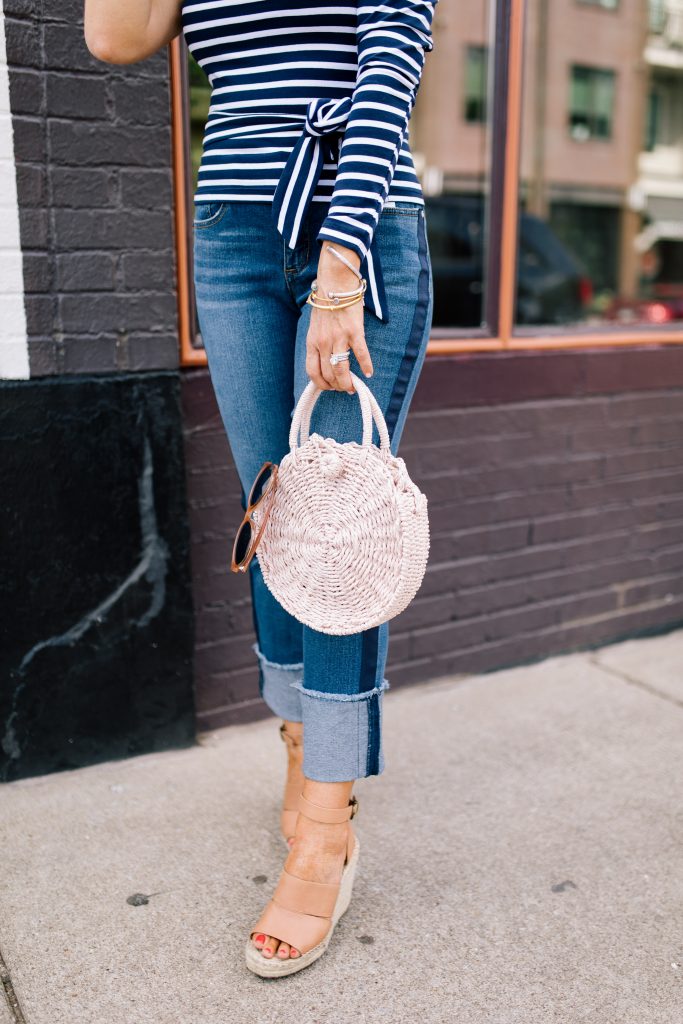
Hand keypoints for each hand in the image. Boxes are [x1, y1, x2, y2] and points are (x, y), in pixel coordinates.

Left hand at [306, 243, 373, 393]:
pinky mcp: (353, 331)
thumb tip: (324, 357)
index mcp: (312, 342)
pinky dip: (366, 366)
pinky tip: (369, 373)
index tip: (329, 388)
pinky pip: (360, 354)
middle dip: (336, 386)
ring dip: (348, 383)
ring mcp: (338, 338)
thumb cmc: (327, 302)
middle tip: (344, 389)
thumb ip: (318, 341)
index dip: (321, 384)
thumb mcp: (315, 324)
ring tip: (354, 388)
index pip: (312, 371)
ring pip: (341, 370)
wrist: (335, 282)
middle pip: (328, 374)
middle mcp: (323, 343)